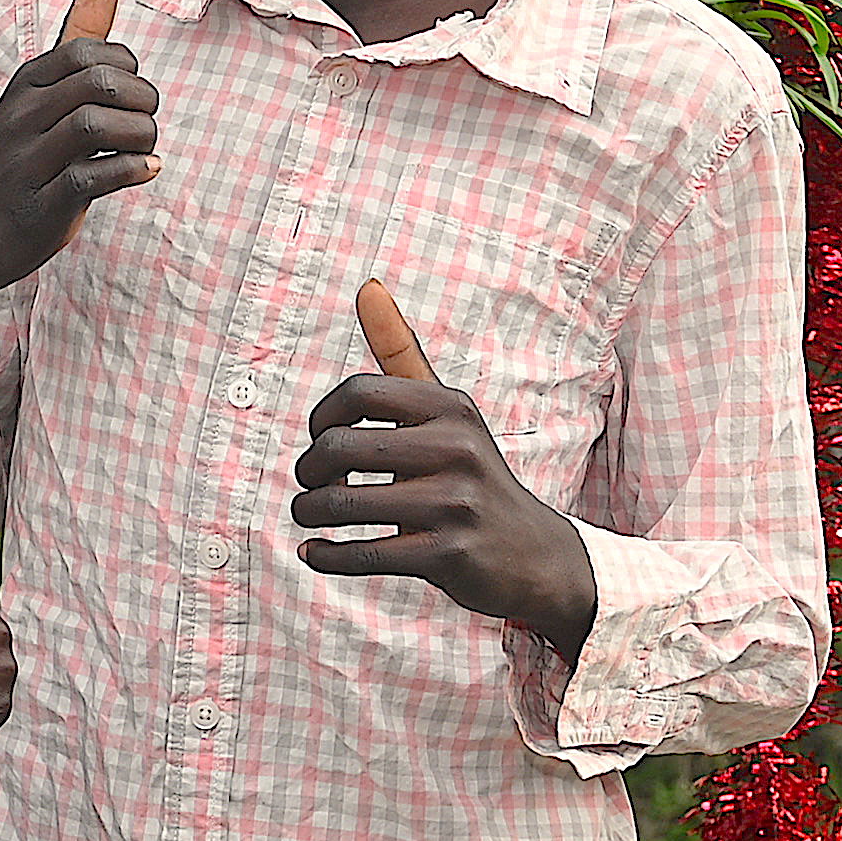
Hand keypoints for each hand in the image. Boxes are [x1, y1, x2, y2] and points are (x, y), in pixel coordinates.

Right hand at [0, 0, 143, 314]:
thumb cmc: (11, 162)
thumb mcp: (34, 94)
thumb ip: (74, 40)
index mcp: (25, 85)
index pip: (90, 51)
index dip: (129, 68)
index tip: (131, 95)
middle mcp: (22, 117)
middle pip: (99, 83)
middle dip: (143, 100)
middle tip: (145, 121)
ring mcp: (28, 162)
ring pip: (96, 125)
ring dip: (140, 135)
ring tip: (145, 148)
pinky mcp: (39, 206)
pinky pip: (91, 178)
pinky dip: (131, 171)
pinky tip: (144, 171)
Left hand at [291, 280, 593, 651]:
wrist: (535, 555)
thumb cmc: (470, 475)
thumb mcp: (448, 412)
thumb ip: (403, 354)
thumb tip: (367, 285)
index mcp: (451, 406)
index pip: (356, 392)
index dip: (319, 417)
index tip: (318, 438)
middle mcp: (458, 448)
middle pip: (339, 447)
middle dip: (308, 470)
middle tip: (309, 484)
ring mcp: (455, 503)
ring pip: (342, 504)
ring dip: (308, 512)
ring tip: (306, 514)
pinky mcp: (448, 554)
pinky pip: (362, 553)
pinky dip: (325, 555)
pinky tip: (315, 551)